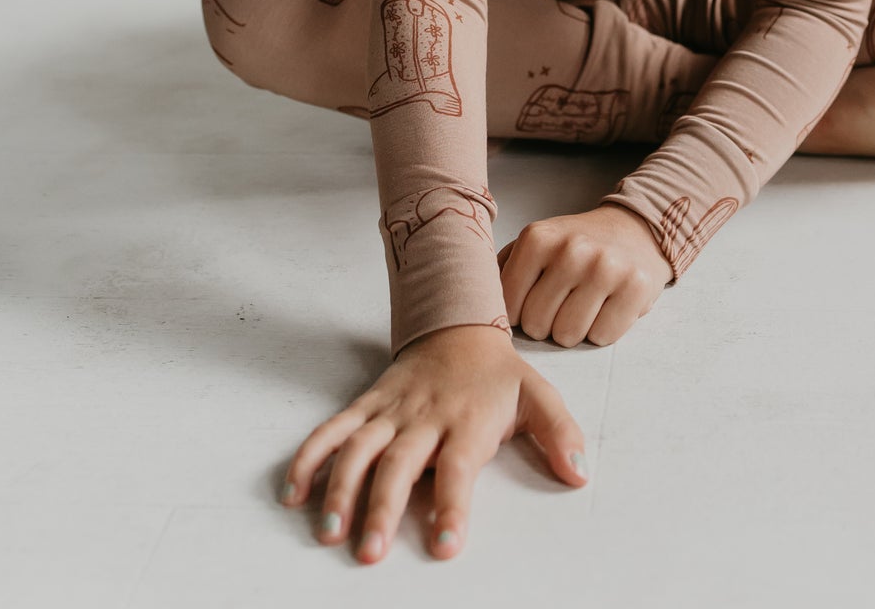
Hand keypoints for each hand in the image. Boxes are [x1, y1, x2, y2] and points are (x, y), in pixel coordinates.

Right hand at [279, 323, 586, 562]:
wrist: (457, 322)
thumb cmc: (496, 373)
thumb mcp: (537, 395)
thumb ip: (559, 433)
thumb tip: (580, 472)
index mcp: (466, 422)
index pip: (459, 469)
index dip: (452, 507)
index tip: (444, 546)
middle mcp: (424, 418)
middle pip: (399, 465)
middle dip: (381, 509)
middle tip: (368, 553)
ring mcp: (390, 412)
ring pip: (357, 449)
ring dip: (338, 490)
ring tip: (327, 533)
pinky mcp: (366, 405)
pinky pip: (333, 430)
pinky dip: (310, 458)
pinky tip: (294, 492)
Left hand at [496, 203, 672, 345]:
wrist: (636, 229)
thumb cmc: (576, 245)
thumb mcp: (537, 242)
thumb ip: (504, 267)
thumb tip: (473, 299)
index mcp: (538, 237)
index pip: (508, 307)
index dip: (518, 314)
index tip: (532, 301)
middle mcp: (572, 249)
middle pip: (537, 326)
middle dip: (545, 324)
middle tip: (561, 304)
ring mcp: (606, 267)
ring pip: (568, 336)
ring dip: (573, 330)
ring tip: (583, 304)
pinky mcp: (636, 287)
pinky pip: (602, 337)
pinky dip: (602, 330)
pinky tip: (606, 306)